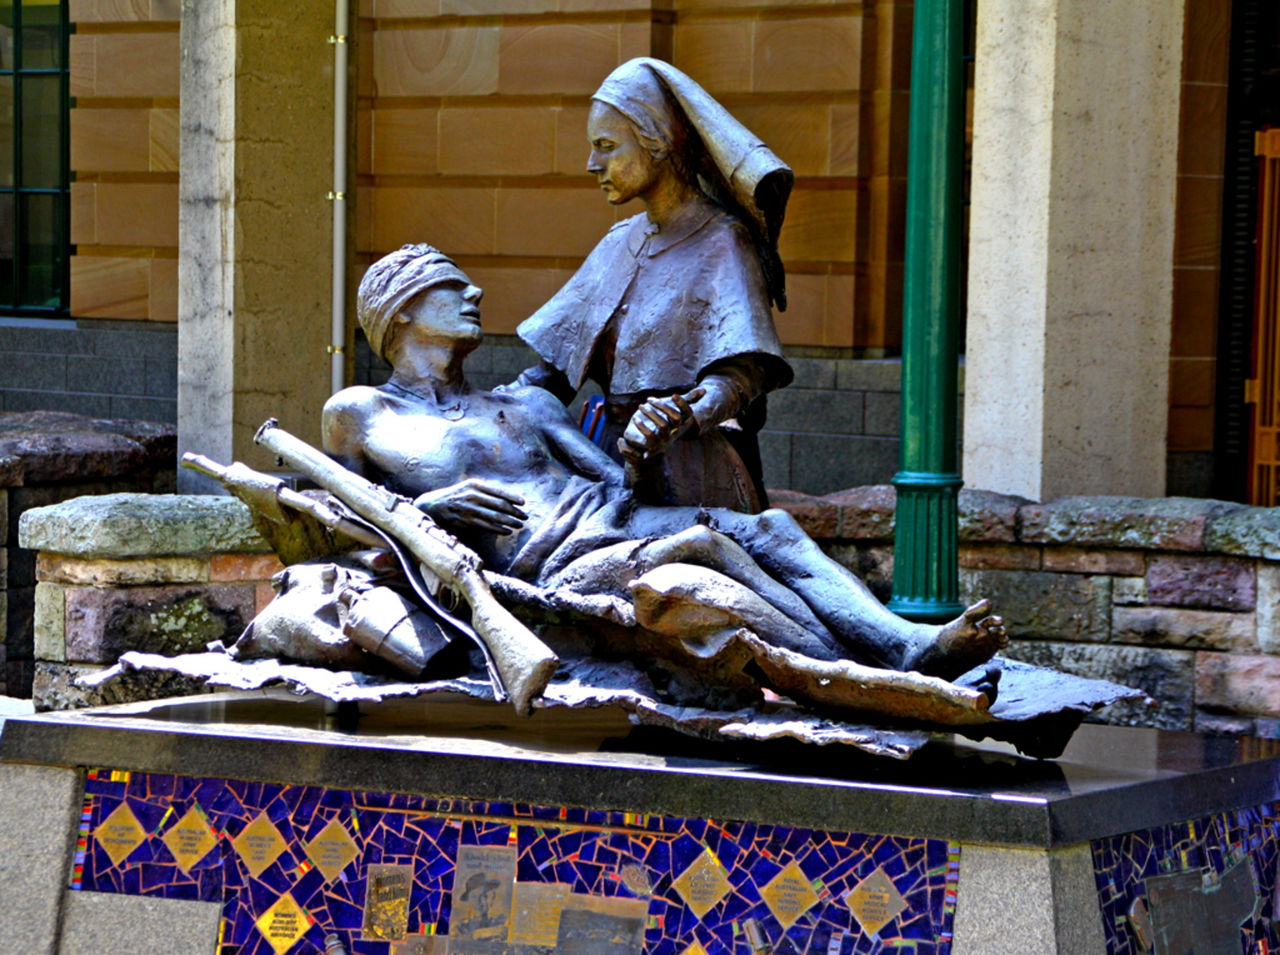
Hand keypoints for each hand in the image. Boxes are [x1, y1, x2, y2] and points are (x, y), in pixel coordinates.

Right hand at [413, 479, 527, 534]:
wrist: (434, 505)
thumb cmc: (456, 495)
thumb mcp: (468, 486)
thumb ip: (486, 490)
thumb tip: (507, 497)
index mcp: (475, 485)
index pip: (499, 491)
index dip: (513, 497)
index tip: (523, 503)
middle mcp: (473, 496)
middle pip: (499, 505)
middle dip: (515, 512)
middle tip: (525, 517)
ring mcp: (469, 509)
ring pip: (495, 517)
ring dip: (510, 522)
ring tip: (519, 525)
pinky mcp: (466, 522)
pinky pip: (487, 526)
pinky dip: (499, 529)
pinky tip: (507, 531)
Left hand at [618, 387, 705, 463]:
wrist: (650, 445)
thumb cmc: (664, 421)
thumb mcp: (674, 408)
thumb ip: (688, 399)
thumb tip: (704, 390)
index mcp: (682, 422)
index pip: (688, 413)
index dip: (683, 404)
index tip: (674, 395)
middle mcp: (676, 432)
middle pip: (676, 418)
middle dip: (663, 406)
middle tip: (649, 399)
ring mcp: (666, 439)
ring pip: (663, 426)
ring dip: (651, 414)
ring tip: (641, 406)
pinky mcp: (654, 445)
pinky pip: (650, 436)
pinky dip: (642, 426)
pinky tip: (636, 418)